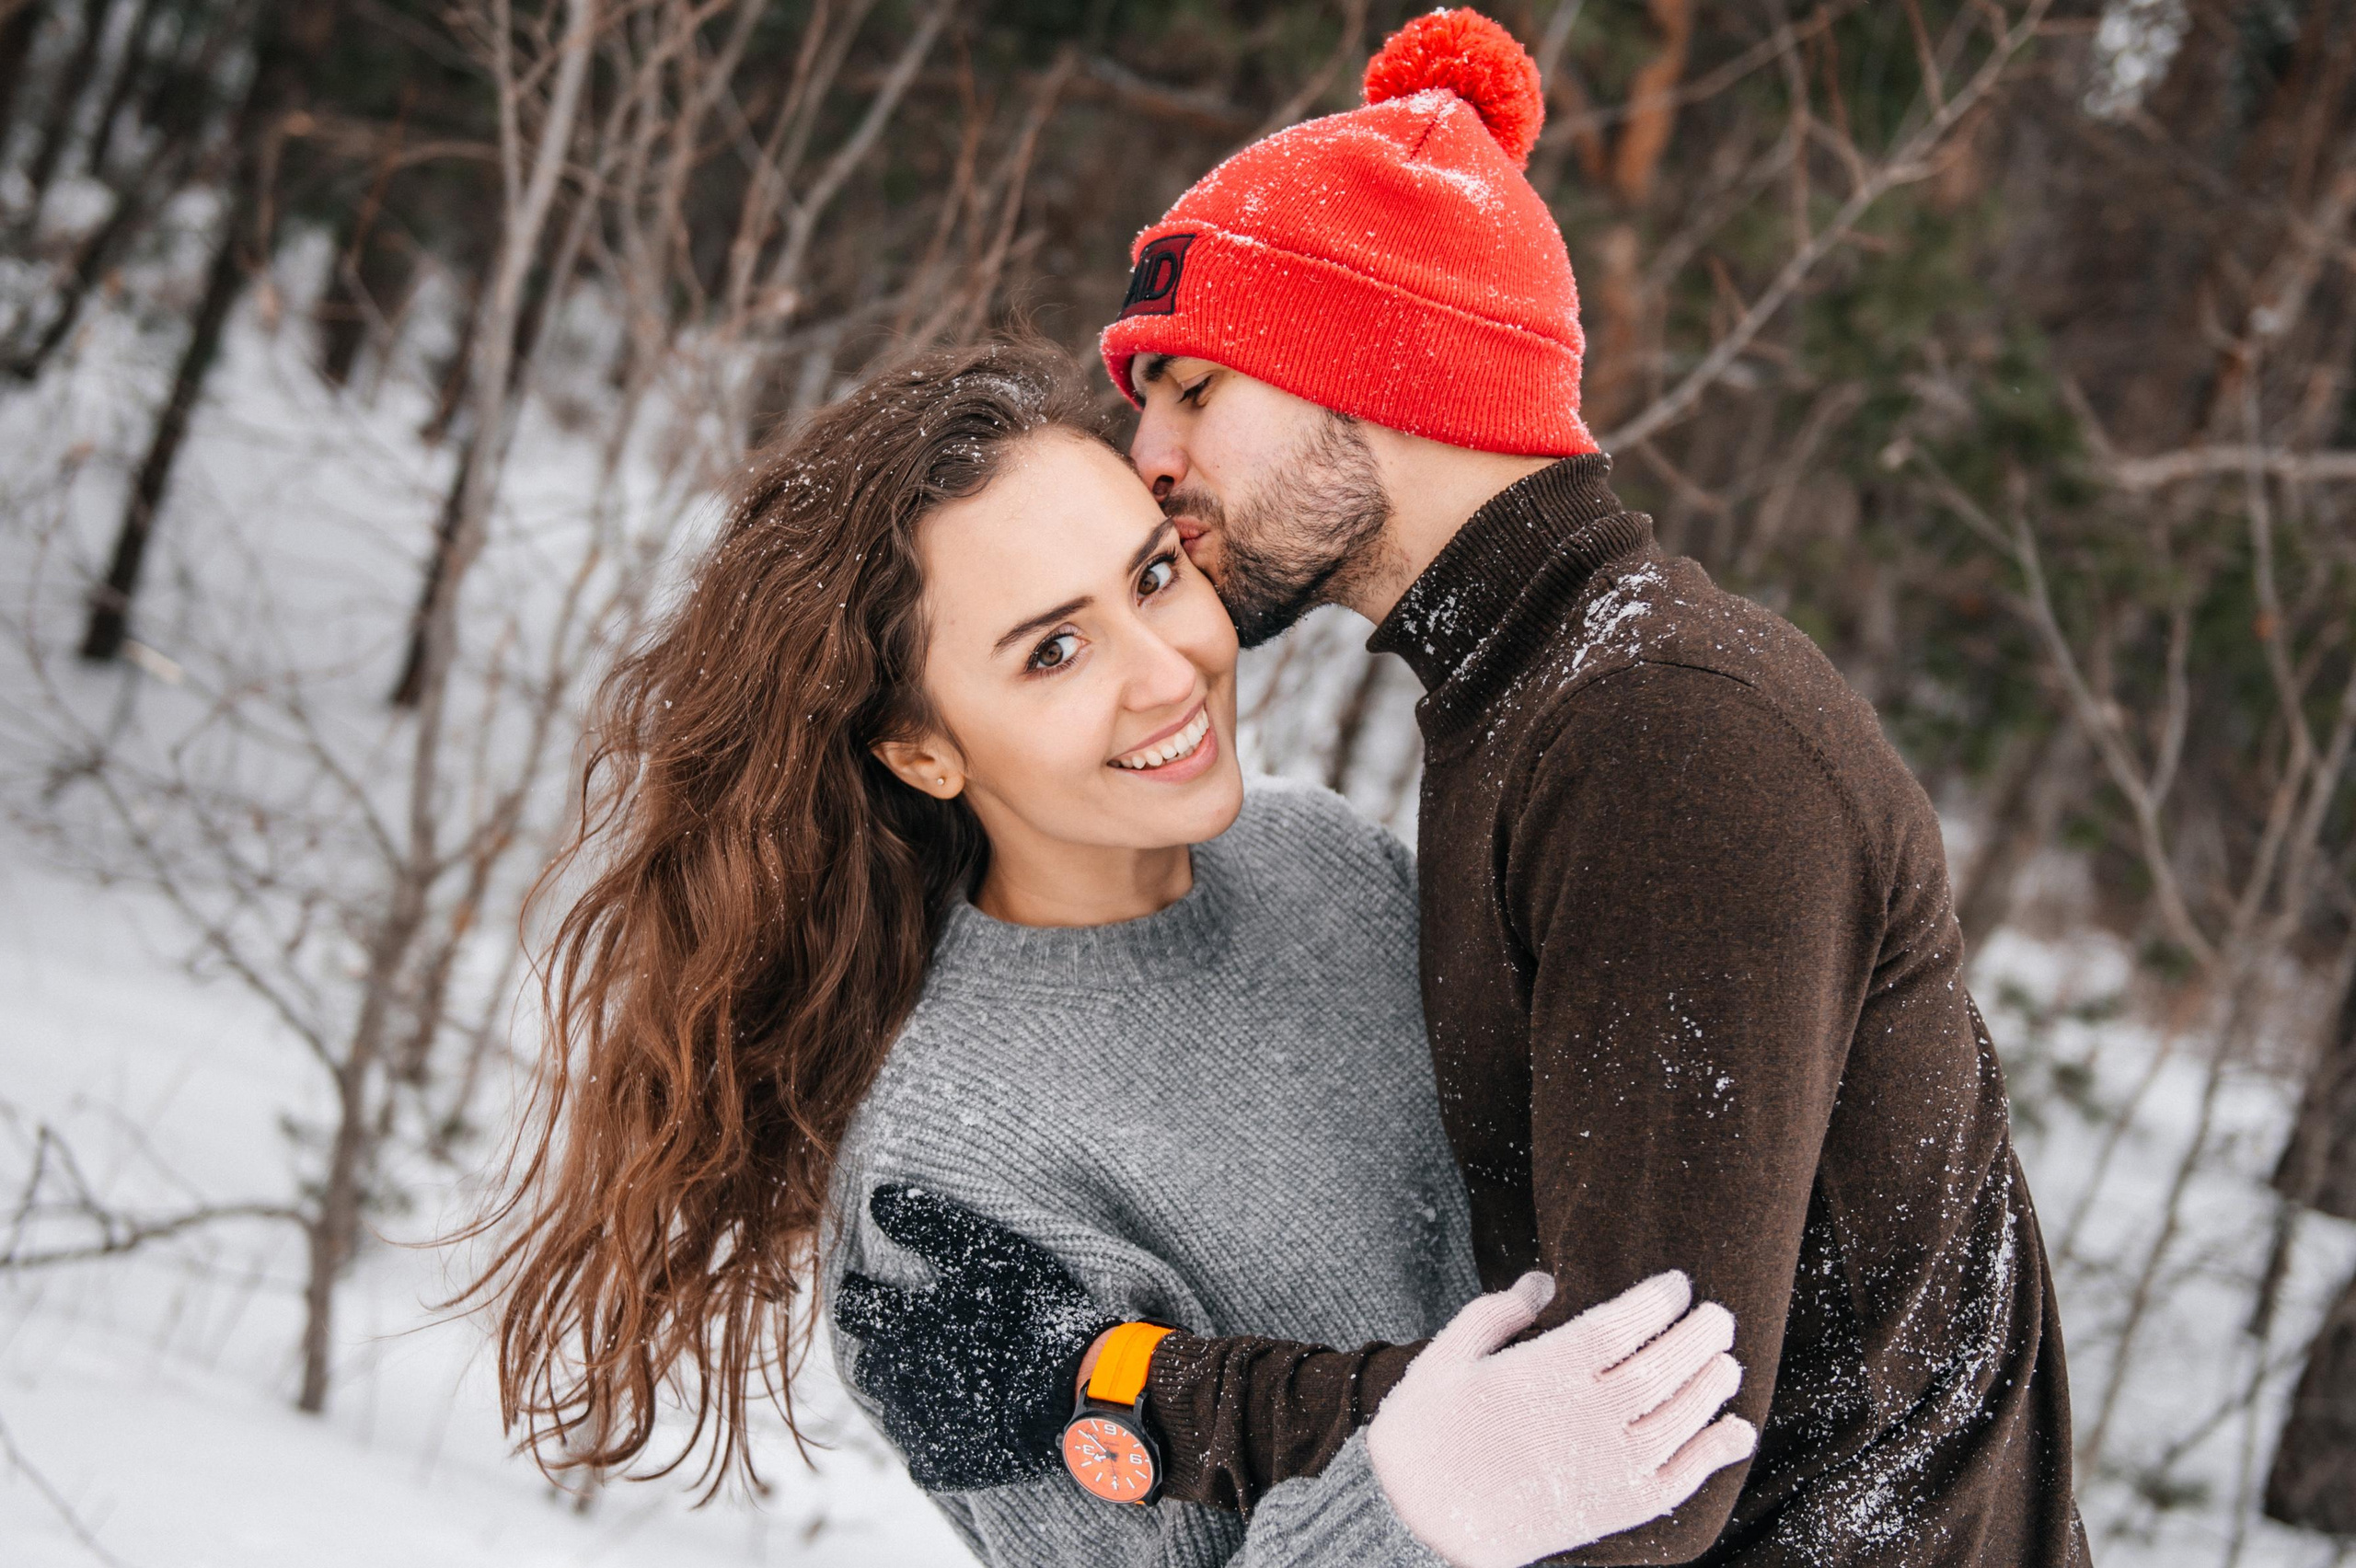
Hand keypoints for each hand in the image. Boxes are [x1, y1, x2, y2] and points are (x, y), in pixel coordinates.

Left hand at [832, 1184, 1114, 1489]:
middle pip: (870, 1363)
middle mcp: (903, 1377)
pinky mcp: (950, 1463)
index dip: (863, 1297)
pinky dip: (937, 1439)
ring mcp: (925, 1425)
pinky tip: (965, 1420)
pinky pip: (924, 1456)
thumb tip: (879, 1200)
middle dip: (888, 1348)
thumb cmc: (1036, 1308)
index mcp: (904, 1325)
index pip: (854, 1308)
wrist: (1081, 1384)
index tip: (877, 1293)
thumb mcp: (988, 1249)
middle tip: (921, 1338)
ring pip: (893, 1408)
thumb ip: (930, 1223)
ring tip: (946, 1377)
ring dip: (910, 1392)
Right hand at [1366, 1271, 1757, 1567]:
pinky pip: (1682, 1477)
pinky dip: (1716, 1452)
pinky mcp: (1616, 1507)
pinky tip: (1736, 1430)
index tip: (1676, 1285)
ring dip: (1713, 1385)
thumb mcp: (1445, 1357)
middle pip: (1665, 1365)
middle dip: (1702, 1334)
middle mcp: (1586, 1416)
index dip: (1658, 1300)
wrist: (1419, 1525)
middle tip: (1719, 1316)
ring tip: (1726, 1363)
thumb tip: (1544, 1283)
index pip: (1623, 1324)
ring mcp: (1607, 1465)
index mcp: (1544, 1372)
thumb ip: (1497, 1313)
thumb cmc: (1426, 1435)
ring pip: (1682, 1416)